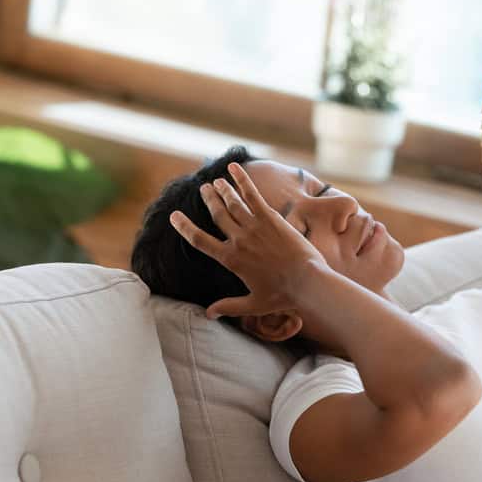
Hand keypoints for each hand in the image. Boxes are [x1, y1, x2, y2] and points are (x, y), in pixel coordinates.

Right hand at [168, 161, 329, 317]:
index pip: (199, 240)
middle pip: (217, 215)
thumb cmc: (282, 297)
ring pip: (232, 203)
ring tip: (216, 182)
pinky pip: (252, 194)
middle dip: (209, 200)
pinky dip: (241, 179)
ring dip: (222, 190)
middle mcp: (238, 240)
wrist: (307, 283)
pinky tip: (233, 168)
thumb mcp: (253, 304)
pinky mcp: (271, 218)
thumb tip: (208, 314)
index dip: (184, 227)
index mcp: (230, 259)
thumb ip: (228, 307)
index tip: (174, 216)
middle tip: (204, 189)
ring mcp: (254, 227)